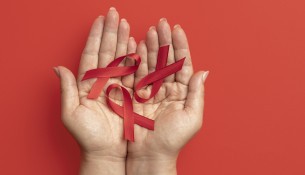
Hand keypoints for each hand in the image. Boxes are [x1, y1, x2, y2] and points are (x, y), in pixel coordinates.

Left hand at [54, 7, 136, 174]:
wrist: (106, 151)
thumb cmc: (88, 136)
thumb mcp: (71, 114)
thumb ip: (66, 90)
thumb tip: (57, 68)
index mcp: (86, 84)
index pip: (91, 54)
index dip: (96, 36)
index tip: (101, 20)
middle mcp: (101, 82)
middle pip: (106, 51)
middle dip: (111, 32)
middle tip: (115, 15)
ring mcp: (116, 86)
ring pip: (120, 58)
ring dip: (123, 40)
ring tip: (126, 24)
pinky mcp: (129, 93)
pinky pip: (132, 72)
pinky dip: (134, 58)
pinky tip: (135, 44)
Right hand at [126, 19, 208, 174]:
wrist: (150, 154)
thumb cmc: (172, 140)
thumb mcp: (192, 117)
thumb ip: (197, 93)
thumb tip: (203, 72)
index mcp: (182, 92)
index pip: (182, 63)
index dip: (180, 46)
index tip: (177, 29)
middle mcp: (167, 89)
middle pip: (167, 60)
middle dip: (165, 41)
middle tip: (161, 24)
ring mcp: (151, 91)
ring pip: (152, 64)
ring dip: (151, 47)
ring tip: (149, 32)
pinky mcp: (136, 95)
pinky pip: (137, 74)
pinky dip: (137, 60)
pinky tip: (137, 47)